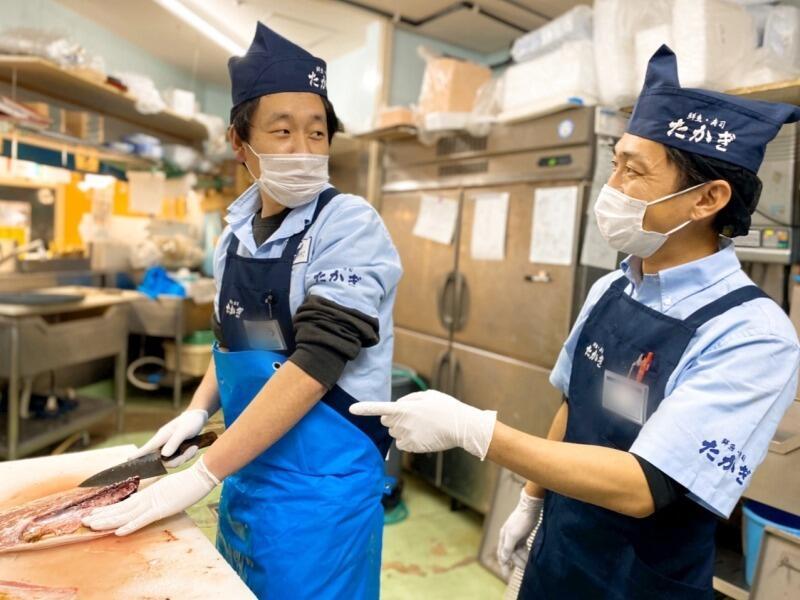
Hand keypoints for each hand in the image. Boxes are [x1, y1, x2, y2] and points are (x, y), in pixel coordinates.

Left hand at [82, 456, 219, 535]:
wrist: (201, 476)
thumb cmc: (188, 482)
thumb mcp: (170, 489)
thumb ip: (158, 494)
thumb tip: (149, 498)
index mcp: (149, 494)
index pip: (125, 504)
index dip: (109, 509)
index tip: (95, 513)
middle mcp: (147, 498)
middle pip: (121, 509)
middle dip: (102, 515)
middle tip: (84, 520)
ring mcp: (154, 503)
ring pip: (126, 514)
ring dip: (108, 520)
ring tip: (92, 525)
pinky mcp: (162, 509)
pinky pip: (143, 519)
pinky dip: (130, 526)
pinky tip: (118, 532)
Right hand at [129, 409, 207, 467]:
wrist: (198, 417)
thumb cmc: (190, 421)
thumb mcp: (184, 430)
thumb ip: (174, 442)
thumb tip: (164, 455)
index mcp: (161, 437)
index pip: (147, 448)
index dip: (138, 455)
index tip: (128, 460)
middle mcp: (162, 443)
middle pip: (163, 461)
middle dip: (178, 460)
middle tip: (192, 450)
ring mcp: (169, 447)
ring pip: (173, 461)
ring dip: (185, 456)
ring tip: (194, 447)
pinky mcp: (175, 450)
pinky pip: (179, 459)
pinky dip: (188, 455)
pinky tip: (194, 447)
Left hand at [350, 390, 496, 458]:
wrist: (461, 427)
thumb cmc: (446, 408)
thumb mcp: (427, 395)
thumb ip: (408, 399)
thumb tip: (397, 405)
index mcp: (405, 408)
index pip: (380, 408)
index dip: (364, 409)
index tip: (351, 410)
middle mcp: (403, 423)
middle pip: (386, 421)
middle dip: (393, 418)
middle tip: (412, 416)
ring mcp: (407, 436)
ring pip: (395, 433)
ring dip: (402, 429)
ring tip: (422, 425)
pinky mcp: (412, 447)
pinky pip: (401, 444)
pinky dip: (408, 440)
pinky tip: (422, 435)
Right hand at [497, 488, 543, 577]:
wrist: (530, 507)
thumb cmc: (521, 520)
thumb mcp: (513, 535)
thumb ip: (507, 547)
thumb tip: (503, 559)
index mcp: (503, 537)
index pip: (502, 555)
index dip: (504, 566)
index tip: (506, 576)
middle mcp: (508, 537)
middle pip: (511, 554)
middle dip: (517, 563)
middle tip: (525, 570)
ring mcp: (516, 536)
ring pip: (517, 552)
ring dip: (522, 559)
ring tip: (529, 566)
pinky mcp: (523, 534)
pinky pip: (523, 548)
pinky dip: (526, 553)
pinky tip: (530, 558)